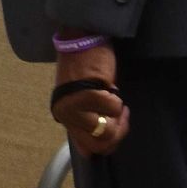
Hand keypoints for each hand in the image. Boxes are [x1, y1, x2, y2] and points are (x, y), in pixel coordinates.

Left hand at [51, 42, 129, 157]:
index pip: (88, 149)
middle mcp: (66, 115)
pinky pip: (113, 110)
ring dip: (118, 114)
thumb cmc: (86, 66)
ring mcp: (75, 107)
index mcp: (65, 117)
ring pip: (107, 130)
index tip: (117, 126)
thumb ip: (89, 122)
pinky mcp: (87, 95)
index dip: (108, 144)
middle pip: (100, 144)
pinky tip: (111, 87)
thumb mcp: (83, 99)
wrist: (82, 39)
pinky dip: (118, 100)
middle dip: (118, 132)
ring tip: (114, 97)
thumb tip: (98, 147)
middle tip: (122, 114)